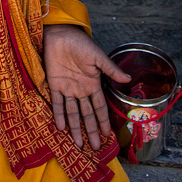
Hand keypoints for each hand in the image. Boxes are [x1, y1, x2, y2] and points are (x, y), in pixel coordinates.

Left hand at [43, 24, 129, 149]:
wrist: (61, 34)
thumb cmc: (81, 43)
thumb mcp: (98, 56)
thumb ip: (110, 69)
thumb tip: (128, 79)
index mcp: (93, 83)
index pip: (99, 106)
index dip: (103, 120)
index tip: (108, 135)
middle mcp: (80, 89)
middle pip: (86, 114)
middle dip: (91, 130)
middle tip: (94, 148)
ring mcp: (67, 88)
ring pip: (72, 112)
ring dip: (75, 128)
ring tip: (77, 144)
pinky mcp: (54, 84)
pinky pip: (56, 103)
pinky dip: (59, 115)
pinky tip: (61, 128)